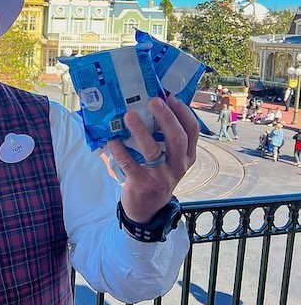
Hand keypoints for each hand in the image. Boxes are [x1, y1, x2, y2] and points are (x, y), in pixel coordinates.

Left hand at [107, 96, 198, 222]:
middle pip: (177, 138)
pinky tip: (112, 139)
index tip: (171, 97)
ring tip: (128, 115)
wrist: (147, 208)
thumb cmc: (157, 174)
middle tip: (153, 100)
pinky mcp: (142, 184)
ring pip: (153, 151)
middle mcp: (178, 166)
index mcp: (187, 156)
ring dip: (140, 131)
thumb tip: (148, 106)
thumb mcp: (169, 159)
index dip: (183, 112)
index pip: (192, 131)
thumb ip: (164, 138)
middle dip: (166, 117)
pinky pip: (130, 164)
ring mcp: (161, 176)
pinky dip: (120, 150)